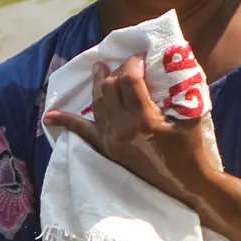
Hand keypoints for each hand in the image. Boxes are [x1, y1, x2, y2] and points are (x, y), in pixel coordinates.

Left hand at [43, 55, 222, 205]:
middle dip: (117, 70)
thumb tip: (169, 63)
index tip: (141, 58)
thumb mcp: (190, 115)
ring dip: (98, 84)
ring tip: (100, 69)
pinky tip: (49, 116)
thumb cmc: (191, 148)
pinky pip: (83, 133)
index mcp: (144, 119)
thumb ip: (178, 90)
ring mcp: (112, 140)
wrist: (185, 183)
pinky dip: (66, 122)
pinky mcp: (108, 149)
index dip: (133, 63)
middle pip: (109, 88)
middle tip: (126, 64)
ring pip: (97, 103)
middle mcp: (122, 129)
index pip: (128, 79)